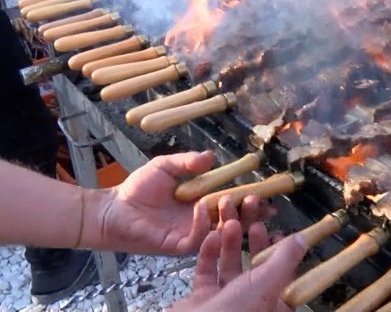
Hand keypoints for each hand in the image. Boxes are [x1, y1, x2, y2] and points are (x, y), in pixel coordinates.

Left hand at [85, 151, 270, 254]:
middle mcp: (202, 221)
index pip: (234, 204)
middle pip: (235, 221)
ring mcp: (191, 235)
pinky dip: (202, 224)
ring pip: (220, 232)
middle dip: (249, 213)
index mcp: (204, 204)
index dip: (251, 201)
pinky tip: (201, 209)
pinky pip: (197, 239)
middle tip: (257, 200)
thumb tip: (211, 156)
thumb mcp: (166, 166)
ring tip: (232, 201)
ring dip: (230, 217)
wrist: (113, 208)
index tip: (266, 194)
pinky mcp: (178, 245)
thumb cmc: (138, 188)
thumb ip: (188, 162)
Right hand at [170, 220, 306, 311]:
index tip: (278, 234)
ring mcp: (224, 302)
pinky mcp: (201, 299)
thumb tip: (303, 239)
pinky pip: (206, 272)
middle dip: (255, 245)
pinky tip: (211, 236)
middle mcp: (250, 304)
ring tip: (231, 223)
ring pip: (230, 268)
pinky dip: (208, 254)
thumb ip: (285, 259)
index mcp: (271, 305)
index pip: (283, 277)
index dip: (282, 255)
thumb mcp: (267, 283)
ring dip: (231, 245)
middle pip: (256, 270)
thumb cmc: (234, 311)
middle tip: (255, 225)